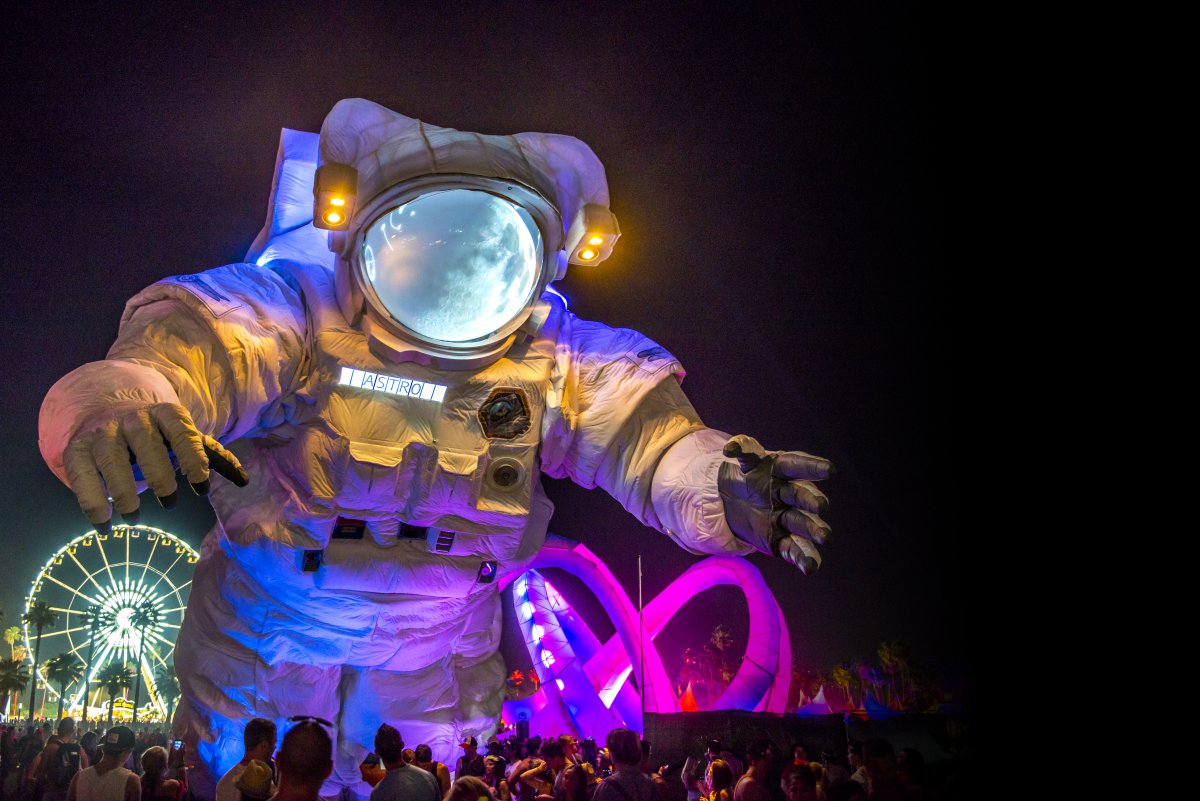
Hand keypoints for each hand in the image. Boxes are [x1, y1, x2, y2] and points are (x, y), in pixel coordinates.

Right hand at [63, 402, 248, 531]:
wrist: (108, 412)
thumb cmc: (158, 434)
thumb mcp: (186, 438)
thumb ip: (214, 457)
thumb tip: (245, 481)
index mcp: (166, 415)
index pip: (183, 432)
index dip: (193, 458)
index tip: (201, 487)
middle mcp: (133, 419)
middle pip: (147, 445)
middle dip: (159, 475)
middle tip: (170, 502)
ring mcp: (103, 433)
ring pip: (112, 461)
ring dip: (124, 493)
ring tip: (134, 518)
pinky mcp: (77, 449)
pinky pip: (81, 477)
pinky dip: (92, 503)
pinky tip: (104, 526)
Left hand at [718, 434, 831, 574]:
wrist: (729, 502)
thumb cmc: (743, 476)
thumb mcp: (743, 463)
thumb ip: (742, 452)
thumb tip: (732, 446)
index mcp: (780, 470)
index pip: (796, 465)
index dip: (812, 467)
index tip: (830, 470)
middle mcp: (788, 494)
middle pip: (801, 496)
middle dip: (812, 501)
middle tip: (821, 506)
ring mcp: (785, 518)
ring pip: (802, 524)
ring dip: (814, 531)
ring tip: (825, 538)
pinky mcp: (779, 540)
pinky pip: (792, 549)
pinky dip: (802, 558)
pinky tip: (811, 567)